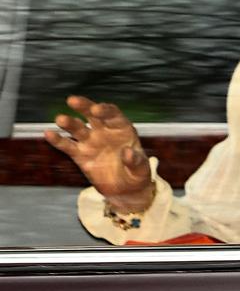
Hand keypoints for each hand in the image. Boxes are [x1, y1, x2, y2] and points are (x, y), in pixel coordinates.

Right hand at [43, 95, 153, 213]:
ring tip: (60, 119)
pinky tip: (48, 133)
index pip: (113, 115)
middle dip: (84, 106)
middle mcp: (105, 132)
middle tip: (73, 100)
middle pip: (93, 115)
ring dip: (69, 123)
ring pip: (78, 128)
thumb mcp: (141, 169)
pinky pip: (68, 146)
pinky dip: (58, 140)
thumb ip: (136, 161)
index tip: (96, 109)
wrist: (124, 190)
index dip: (105, 110)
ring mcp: (91, 142)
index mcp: (122, 129)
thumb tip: (128, 153)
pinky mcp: (80, 155)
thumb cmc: (136, 174)